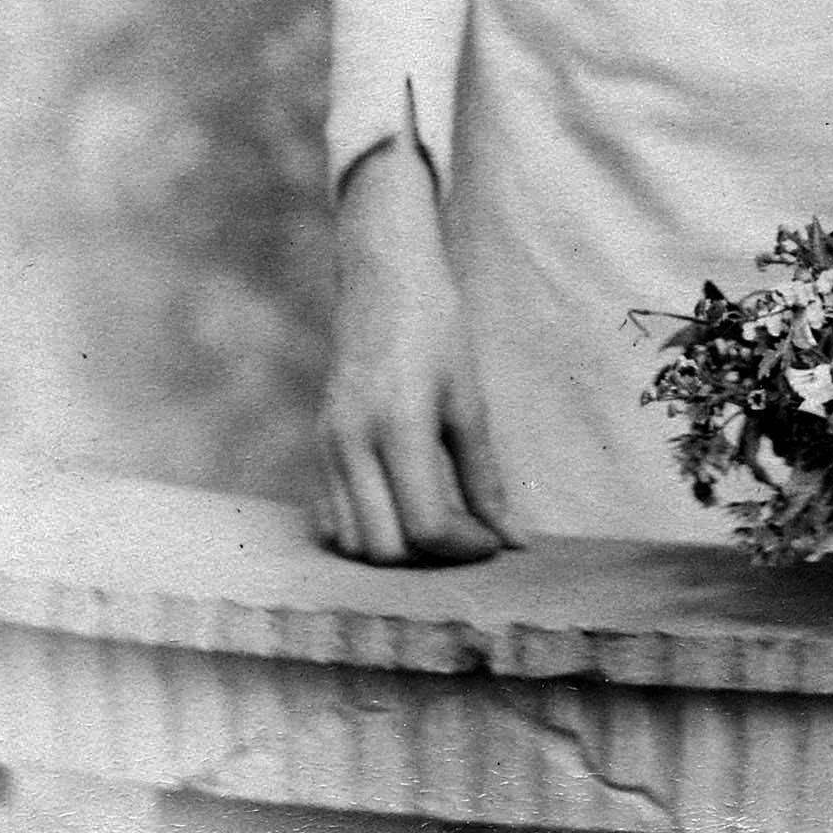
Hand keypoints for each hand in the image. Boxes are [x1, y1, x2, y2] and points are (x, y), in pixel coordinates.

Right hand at [316, 136, 523, 564]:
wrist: (384, 274)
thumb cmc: (436, 325)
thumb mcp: (469, 398)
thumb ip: (485, 476)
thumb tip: (512, 540)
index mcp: (398, 426)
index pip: (425, 525)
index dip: (464, 547)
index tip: (492, 540)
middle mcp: (353, 442)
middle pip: (384, 547)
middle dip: (429, 558)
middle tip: (467, 536)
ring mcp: (328, 443)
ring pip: (351, 541)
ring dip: (395, 550)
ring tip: (437, 524)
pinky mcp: (320, 441)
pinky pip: (331, 517)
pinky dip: (366, 531)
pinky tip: (401, 510)